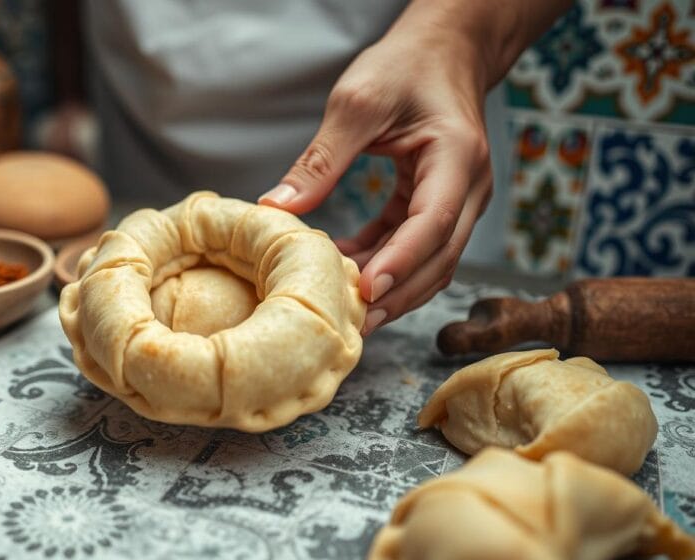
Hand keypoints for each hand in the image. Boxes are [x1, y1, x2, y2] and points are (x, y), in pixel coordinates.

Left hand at [260, 30, 492, 335]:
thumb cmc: (407, 65)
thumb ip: (321, 159)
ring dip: (391, 289)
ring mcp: (461, 199)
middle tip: (351, 324)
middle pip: (439, 258)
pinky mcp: (441, 203)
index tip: (364, 290)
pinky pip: (416, 246)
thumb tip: (276, 208)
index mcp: (457, 158)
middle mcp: (469, 186)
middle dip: (396, 295)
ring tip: (347, 312)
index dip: (398, 262)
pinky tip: (347, 271)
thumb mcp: (358, 102)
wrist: (446, 48)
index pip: (432, 223)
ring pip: (432, 262)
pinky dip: (385, 263)